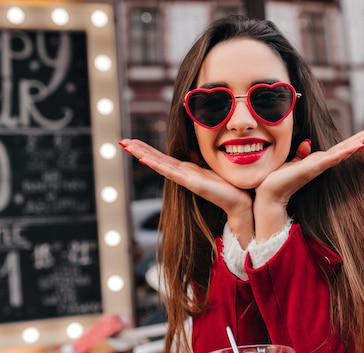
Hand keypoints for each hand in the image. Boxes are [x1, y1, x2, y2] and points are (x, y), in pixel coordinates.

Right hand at [119, 139, 253, 241]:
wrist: (240, 201)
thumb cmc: (229, 185)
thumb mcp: (213, 167)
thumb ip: (202, 159)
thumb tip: (195, 150)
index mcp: (187, 169)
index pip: (163, 157)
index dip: (147, 149)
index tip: (132, 141)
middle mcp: (183, 174)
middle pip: (156, 159)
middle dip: (139, 150)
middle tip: (122, 141)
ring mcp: (185, 179)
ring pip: (159, 164)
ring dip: (142, 155)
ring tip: (127, 146)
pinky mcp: (191, 183)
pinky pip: (171, 172)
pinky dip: (157, 165)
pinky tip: (144, 159)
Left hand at [252, 124, 363, 239]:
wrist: (268, 194)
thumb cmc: (278, 180)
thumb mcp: (291, 162)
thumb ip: (300, 153)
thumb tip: (307, 142)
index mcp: (318, 160)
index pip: (341, 146)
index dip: (356, 138)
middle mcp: (322, 163)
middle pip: (348, 146)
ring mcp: (320, 166)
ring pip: (345, 150)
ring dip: (361, 140)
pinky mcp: (314, 168)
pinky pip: (333, 158)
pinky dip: (346, 151)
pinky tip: (359, 145)